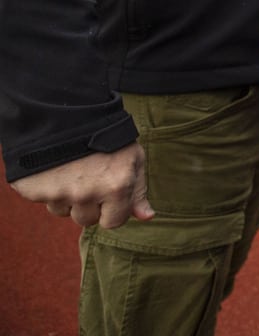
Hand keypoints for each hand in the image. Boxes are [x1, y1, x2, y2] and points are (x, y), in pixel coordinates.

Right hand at [10, 144, 154, 227]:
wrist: (64, 113)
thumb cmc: (105, 136)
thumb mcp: (132, 157)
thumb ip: (138, 190)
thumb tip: (146, 217)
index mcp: (116, 186)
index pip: (113, 222)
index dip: (111, 210)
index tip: (108, 193)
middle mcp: (87, 193)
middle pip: (86, 220)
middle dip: (89, 204)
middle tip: (88, 177)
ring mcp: (58, 192)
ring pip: (64, 211)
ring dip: (68, 198)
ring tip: (71, 170)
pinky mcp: (34, 190)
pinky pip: (44, 201)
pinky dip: (48, 189)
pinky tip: (54, 169)